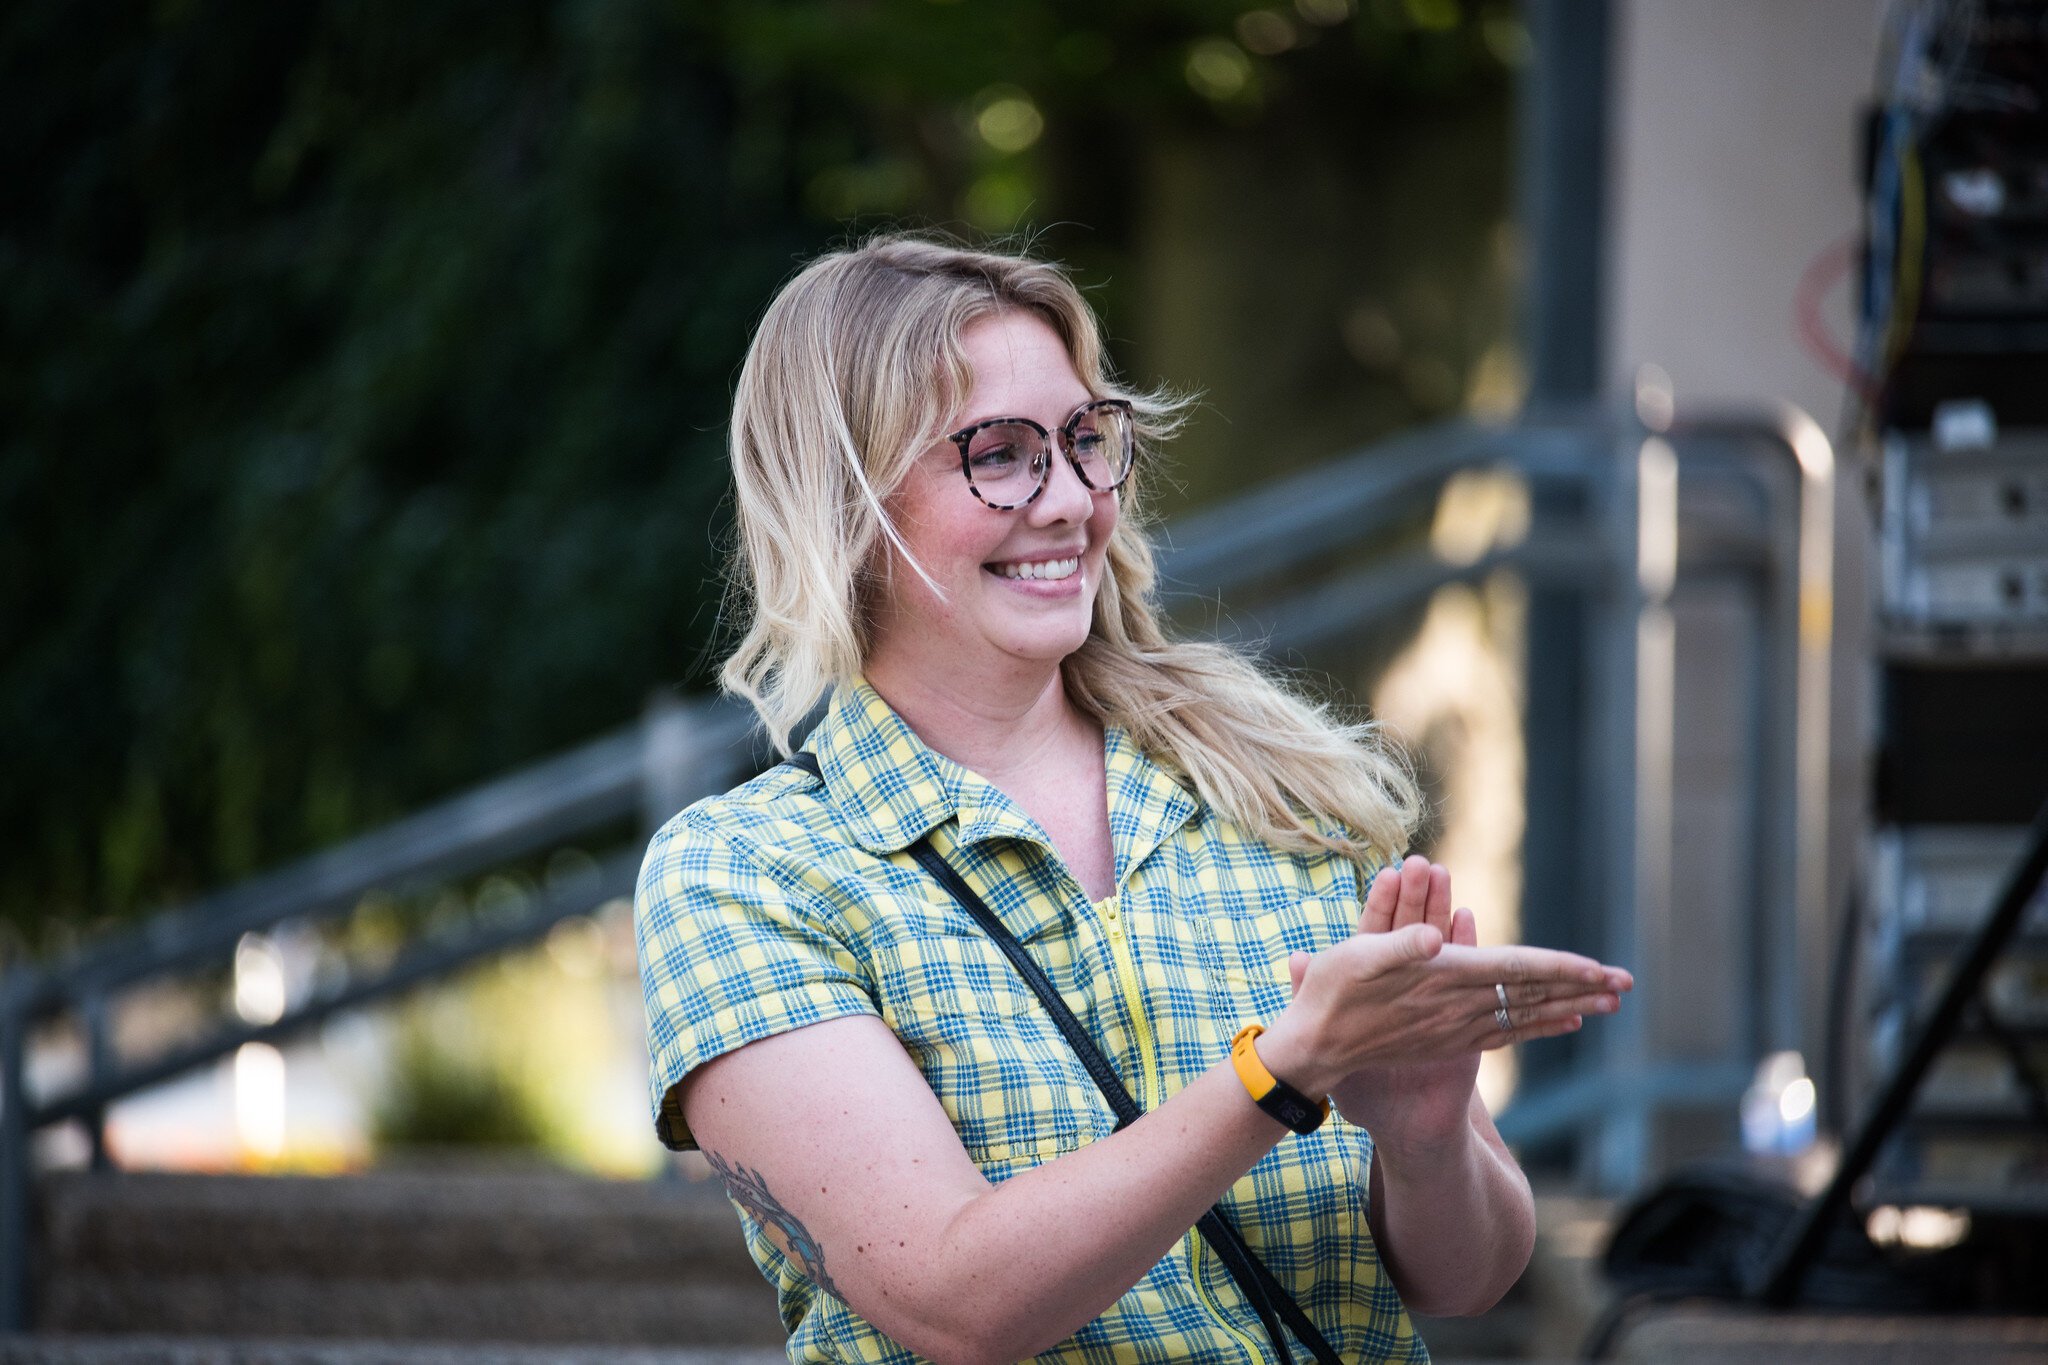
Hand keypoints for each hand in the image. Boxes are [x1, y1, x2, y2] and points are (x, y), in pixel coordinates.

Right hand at [1255, 857, 1630, 1148]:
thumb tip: (1434, 938)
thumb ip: (1396, 944)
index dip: (1559, 967)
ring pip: (1527, 1015)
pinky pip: (1508, 1032)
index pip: (1515, 970)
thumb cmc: (1330, 995)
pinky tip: (1562, 1021)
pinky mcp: (1450, 1040)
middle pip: (1533, 994)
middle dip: (1581, 987)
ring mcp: (1457, 1028)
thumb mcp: (1354, 958)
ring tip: (1609, 1001)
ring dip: (1571, 1005)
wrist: (1317, 1049)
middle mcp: (1459, 1008)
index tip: (1600, 968)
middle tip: (1627, 983)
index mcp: (1444, 979)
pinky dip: (1541, 1025)